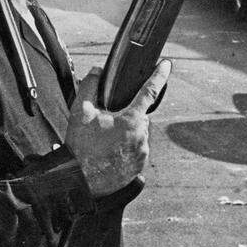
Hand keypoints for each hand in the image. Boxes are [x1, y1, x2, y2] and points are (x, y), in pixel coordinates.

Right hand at [63, 60, 170, 197]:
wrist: (81, 180)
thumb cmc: (81, 148)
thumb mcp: (80, 112)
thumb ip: (90, 86)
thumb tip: (97, 72)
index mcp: (131, 120)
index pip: (149, 92)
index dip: (159, 76)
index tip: (166, 65)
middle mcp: (141, 136)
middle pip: (138, 116)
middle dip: (125, 116)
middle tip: (105, 125)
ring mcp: (142, 153)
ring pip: (137, 134)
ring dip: (125, 133)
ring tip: (104, 143)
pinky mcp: (139, 166)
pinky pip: (136, 150)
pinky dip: (126, 148)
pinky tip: (109, 153)